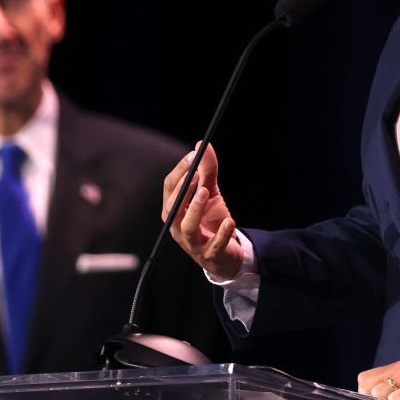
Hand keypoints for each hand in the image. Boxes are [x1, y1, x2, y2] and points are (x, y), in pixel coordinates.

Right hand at [161, 142, 242, 279]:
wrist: (226, 252)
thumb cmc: (212, 220)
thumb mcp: (211, 192)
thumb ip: (206, 170)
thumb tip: (202, 144)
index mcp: (174, 210)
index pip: (169, 189)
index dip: (180, 172)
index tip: (193, 155)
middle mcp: (177, 227)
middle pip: (172, 209)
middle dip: (183, 191)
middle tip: (196, 174)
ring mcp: (192, 243)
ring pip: (187, 228)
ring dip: (195, 209)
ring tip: (205, 191)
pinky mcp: (210, 255)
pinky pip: (213, 246)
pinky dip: (221, 235)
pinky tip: (230, 222)